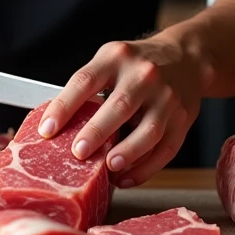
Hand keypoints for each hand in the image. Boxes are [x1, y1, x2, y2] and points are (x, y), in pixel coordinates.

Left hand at [38, 34, 206, 186]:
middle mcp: (144, 75)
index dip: (64, 106)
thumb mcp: (110, 60)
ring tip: (109, 168)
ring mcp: (167, 97)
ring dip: (128, 153)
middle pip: (120, 105)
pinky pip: (166, 149)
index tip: (47, 129)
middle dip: (97, 132)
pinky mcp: (183, 119)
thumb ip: (89, 87)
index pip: (85, 81)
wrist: (187, 59)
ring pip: (149, 130)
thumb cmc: (137, 65)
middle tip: (78, 152)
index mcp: (117, 57)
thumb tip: (58, 127)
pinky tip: (126, 178)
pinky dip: (146, 168)